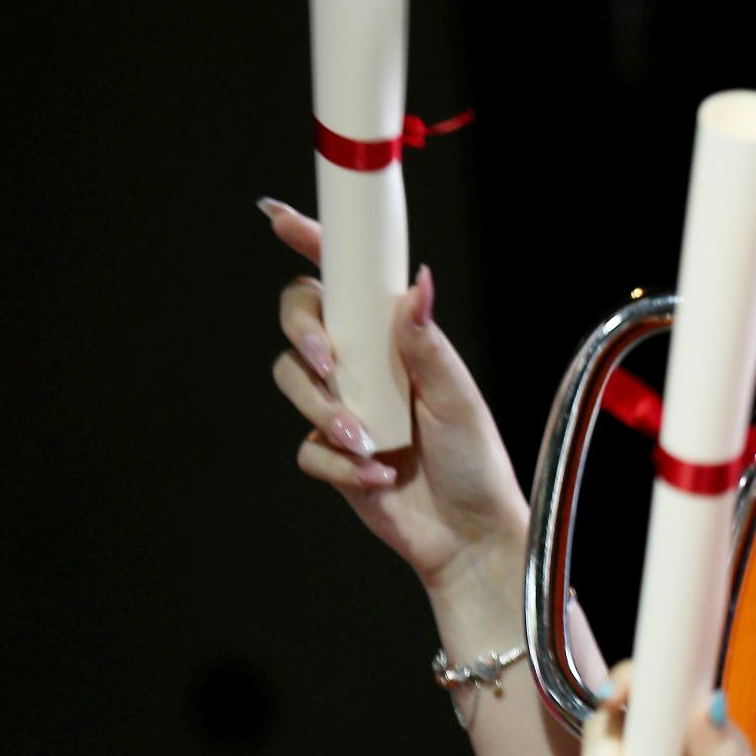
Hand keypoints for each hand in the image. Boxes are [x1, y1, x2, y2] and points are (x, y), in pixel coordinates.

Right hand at [262, 198, 528, 595]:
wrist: (468, 534)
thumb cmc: (473, 460)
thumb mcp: (457, 397)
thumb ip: (427, 344)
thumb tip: (418, 282)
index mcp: (396, 340)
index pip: (347, 283)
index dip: (312, 245)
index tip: (281, 220)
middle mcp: (364, 366)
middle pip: (301, 321)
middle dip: (304, 334)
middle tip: (330, 362)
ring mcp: (342, 408)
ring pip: (292, 381)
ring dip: (325, 410)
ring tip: (370, 443)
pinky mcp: (329, 455)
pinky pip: (306, 448)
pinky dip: (339, 464)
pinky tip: (378, 476)